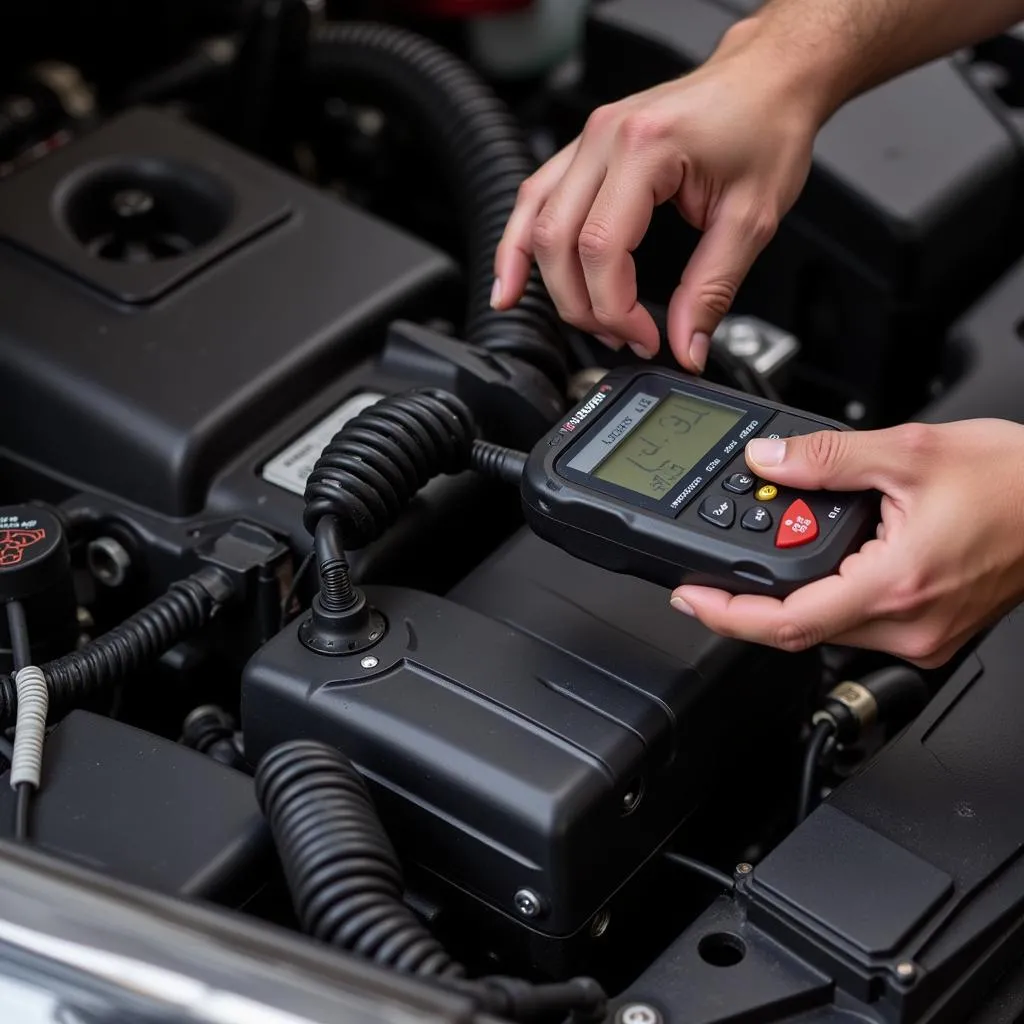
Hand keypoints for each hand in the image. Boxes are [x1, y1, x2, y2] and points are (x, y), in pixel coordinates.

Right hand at [491, 22, 819, 369]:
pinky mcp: (584, 150)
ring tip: (578, 322)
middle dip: (583, 306)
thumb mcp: (751, 220)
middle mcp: (604, 138)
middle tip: (623, 336)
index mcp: (645, 148)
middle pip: (557, 244)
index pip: (601, 249)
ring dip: (547, 285)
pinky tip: (512, 283)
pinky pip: (534, 201)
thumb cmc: (764, 126)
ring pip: (535, 225)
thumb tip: (686, 346)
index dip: (615, 309)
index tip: (645, 338)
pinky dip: (519, 246)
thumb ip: (711, 290)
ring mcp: (587, 140)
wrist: (768, 77)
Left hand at [669, 420, 1023, 666]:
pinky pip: (859, 623)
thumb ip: (826, 459)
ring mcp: (922, 634)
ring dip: (789, 598)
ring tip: (770, 553)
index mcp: (896, 584)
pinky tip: (820, 563)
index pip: (787, 621)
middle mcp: (908, 624)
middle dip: (750, 602)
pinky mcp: (931, 629)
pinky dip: (827, 596)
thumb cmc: (1015, 481)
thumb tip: (768, 461)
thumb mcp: (910, 451)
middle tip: (717, 570)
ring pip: (829, 628)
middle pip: (800, 629)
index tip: (691, 599)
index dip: (727, 614)